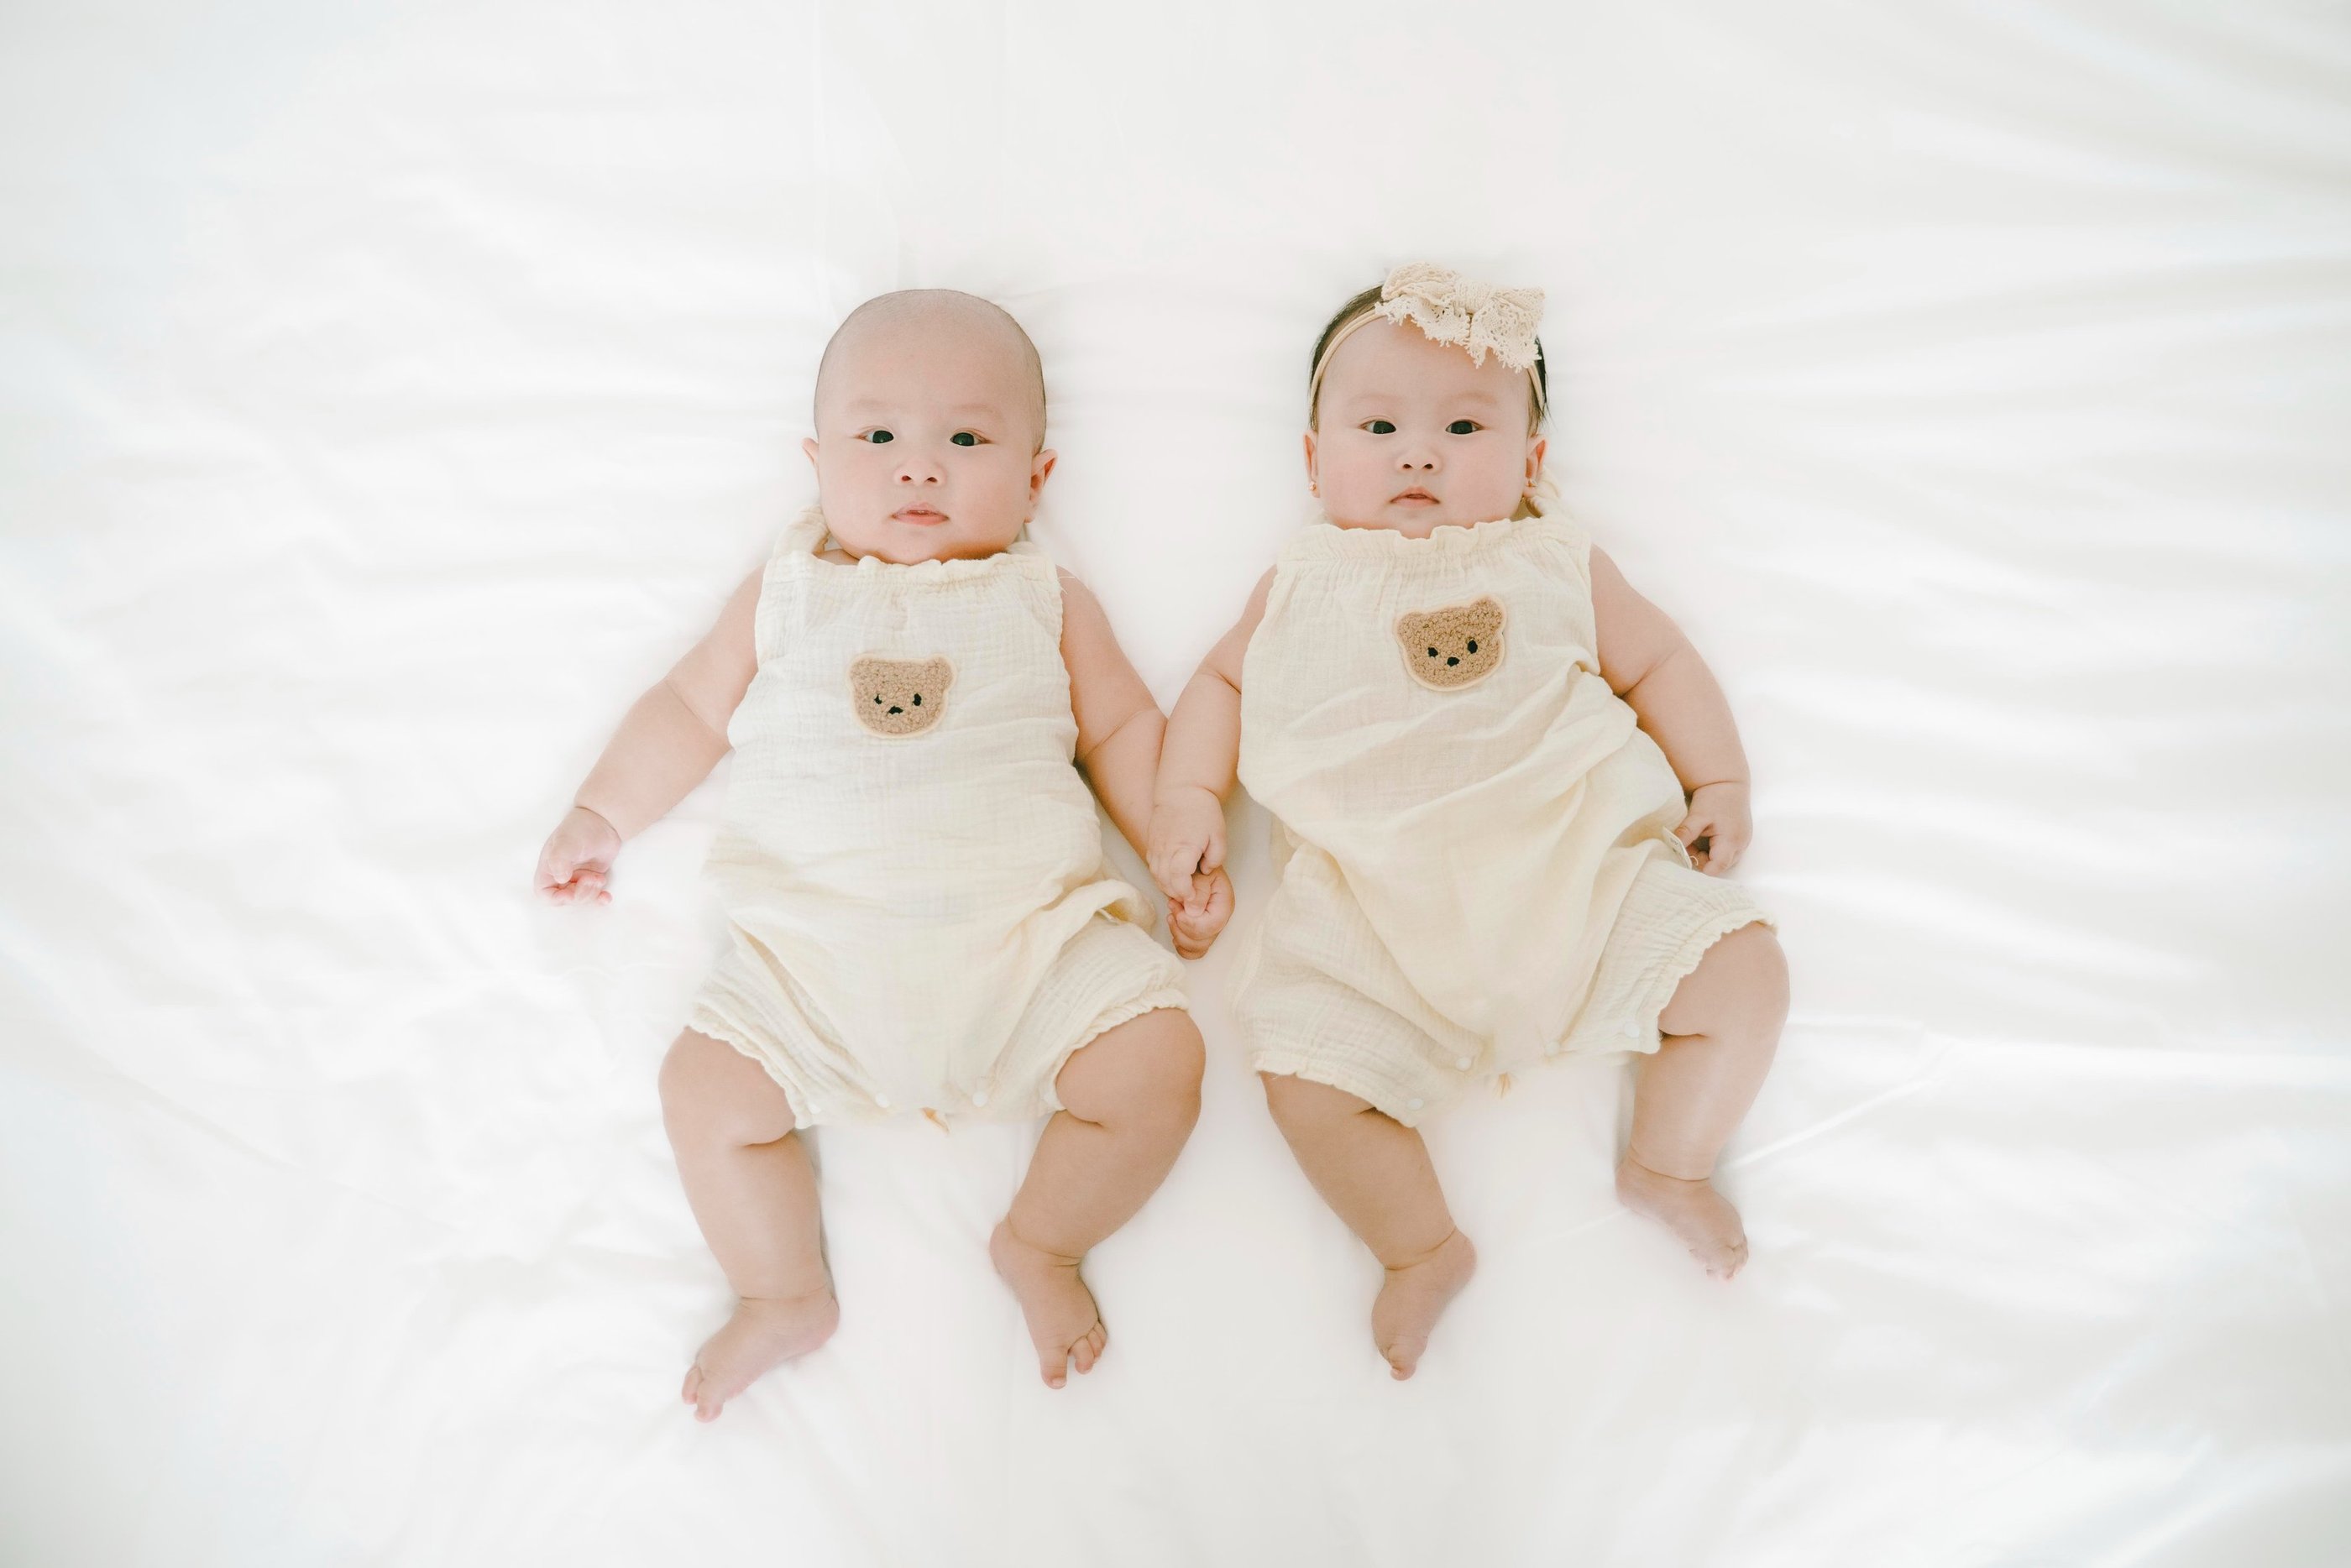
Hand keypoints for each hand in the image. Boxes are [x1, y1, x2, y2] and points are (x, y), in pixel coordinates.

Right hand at [535, 805, 621, 904]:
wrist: (603, 822)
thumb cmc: (579, 829)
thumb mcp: (566, 843)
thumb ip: (559, 860)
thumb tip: (561, 879)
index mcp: (548, 869)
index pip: (544, 894)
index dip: (556, 899)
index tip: (570, 893)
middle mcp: (561, 876)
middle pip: (567, 899)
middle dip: (580, 894)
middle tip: (591, 878)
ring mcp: (577, 878)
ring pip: (582, 899)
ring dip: (592, 893)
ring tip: (599, 878)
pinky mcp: (592, 878)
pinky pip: (594, 896)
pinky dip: (600, 899)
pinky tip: (607, 897)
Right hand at [1147, 785, 1225, 906]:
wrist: (1182, 790)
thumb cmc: (1203, 811)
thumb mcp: (1219, 834)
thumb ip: (1216, 858)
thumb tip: (1205, 871)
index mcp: (1184, 847)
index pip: (1179, 878)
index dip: (1185, 892)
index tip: (1193, 896)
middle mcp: (1166, 849)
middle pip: (1165, 881)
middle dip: (1177, 894)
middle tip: (1190, 897)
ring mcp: (1156, 847)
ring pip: (1156, 876)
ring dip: (1167, 887)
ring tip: (1182, 889)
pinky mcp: (1151, 844)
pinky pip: (1152, 867)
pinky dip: (1160, 877)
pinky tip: (1171, 878)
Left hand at [1168, 867, 1233, 959]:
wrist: (1193, 866)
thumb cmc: (1198, 868)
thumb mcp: (1200, 872)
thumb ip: (1198, 889)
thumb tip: (1193, 912)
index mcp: (1224, 905)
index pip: (1211, 926)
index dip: (1189, 922)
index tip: (1176, 908)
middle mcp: (1220, 920)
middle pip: (1203, 941)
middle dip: (1181, 927)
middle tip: (1172, 907)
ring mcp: (1211, 929)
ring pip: (1196, 948)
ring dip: (1178, 934)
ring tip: (1172, 914)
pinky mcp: (1201, 933)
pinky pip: (1193, 951)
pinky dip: (1181, 945)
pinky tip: (1175, 928)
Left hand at [1675, 781, 1750, 874]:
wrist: (1729, 781)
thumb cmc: (1714, 797)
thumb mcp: (1697, 815)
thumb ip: (1686, 833)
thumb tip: (1673, 847)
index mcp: (1730, 841)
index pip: (1716, 868)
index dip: (1700, 865)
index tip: (1687, 853)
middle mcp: (1741, 845)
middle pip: (1720, 867)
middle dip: (1703, 860)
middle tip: (1690, 844)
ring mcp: (1743, 842)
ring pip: (1724, 860)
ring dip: (1709, 855)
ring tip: (1698, 838)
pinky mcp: (1742, 838)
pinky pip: (1729, 852)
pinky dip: (1716, 849)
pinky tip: (1707, 836)